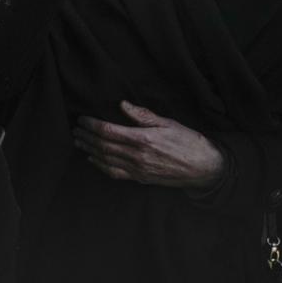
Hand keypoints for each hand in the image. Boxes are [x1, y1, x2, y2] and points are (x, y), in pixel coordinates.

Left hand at [75, 101, 225, 189]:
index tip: (82, 119)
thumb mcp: (168, 123)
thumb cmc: (189, 141)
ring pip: (106, 160)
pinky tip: (92, 159)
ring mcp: (139, 169)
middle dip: (86, 137)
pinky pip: (115, 173)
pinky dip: (101, 166)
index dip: (92, 124)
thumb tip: (123, 104)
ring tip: (79, 141)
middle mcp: (138, 156)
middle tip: (76, 129)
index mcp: (143, 139)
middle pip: (103, 146)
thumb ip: (143, 115)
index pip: (108, 131)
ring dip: (89, 150)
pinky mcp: (141, 178)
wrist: (206, 168)